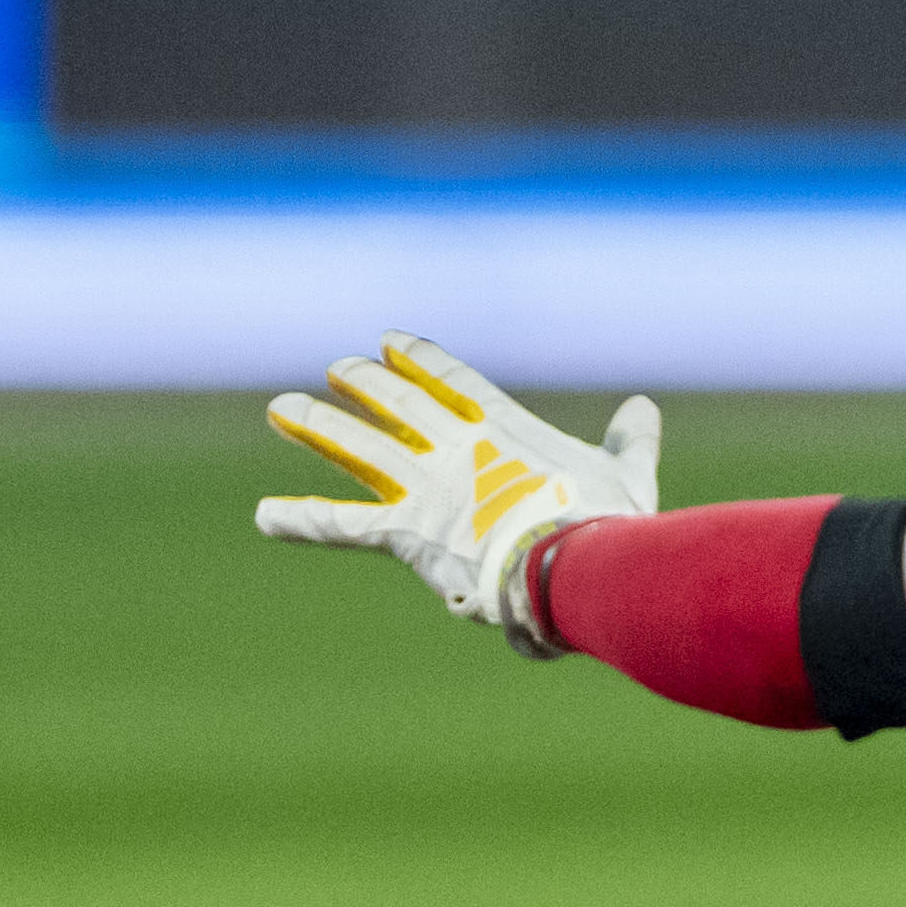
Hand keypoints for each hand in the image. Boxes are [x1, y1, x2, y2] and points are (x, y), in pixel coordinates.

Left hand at [255, 337, 660, 650]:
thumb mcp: (628, 476)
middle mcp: (457, 448)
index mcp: (508, 431)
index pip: (454, 383)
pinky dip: (301, 520)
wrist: (574, 564)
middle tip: (339, 368)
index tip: (394, 342)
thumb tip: (642, 409)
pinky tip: (262, 516)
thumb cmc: (610, 527)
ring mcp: (425, 486)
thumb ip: (630, 442)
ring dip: (319, 426)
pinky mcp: (405, 531)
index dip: (422, 361)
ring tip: (281, 408)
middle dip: (366, 384)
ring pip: (359, 447)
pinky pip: (341, 523)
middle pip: (399, 405)